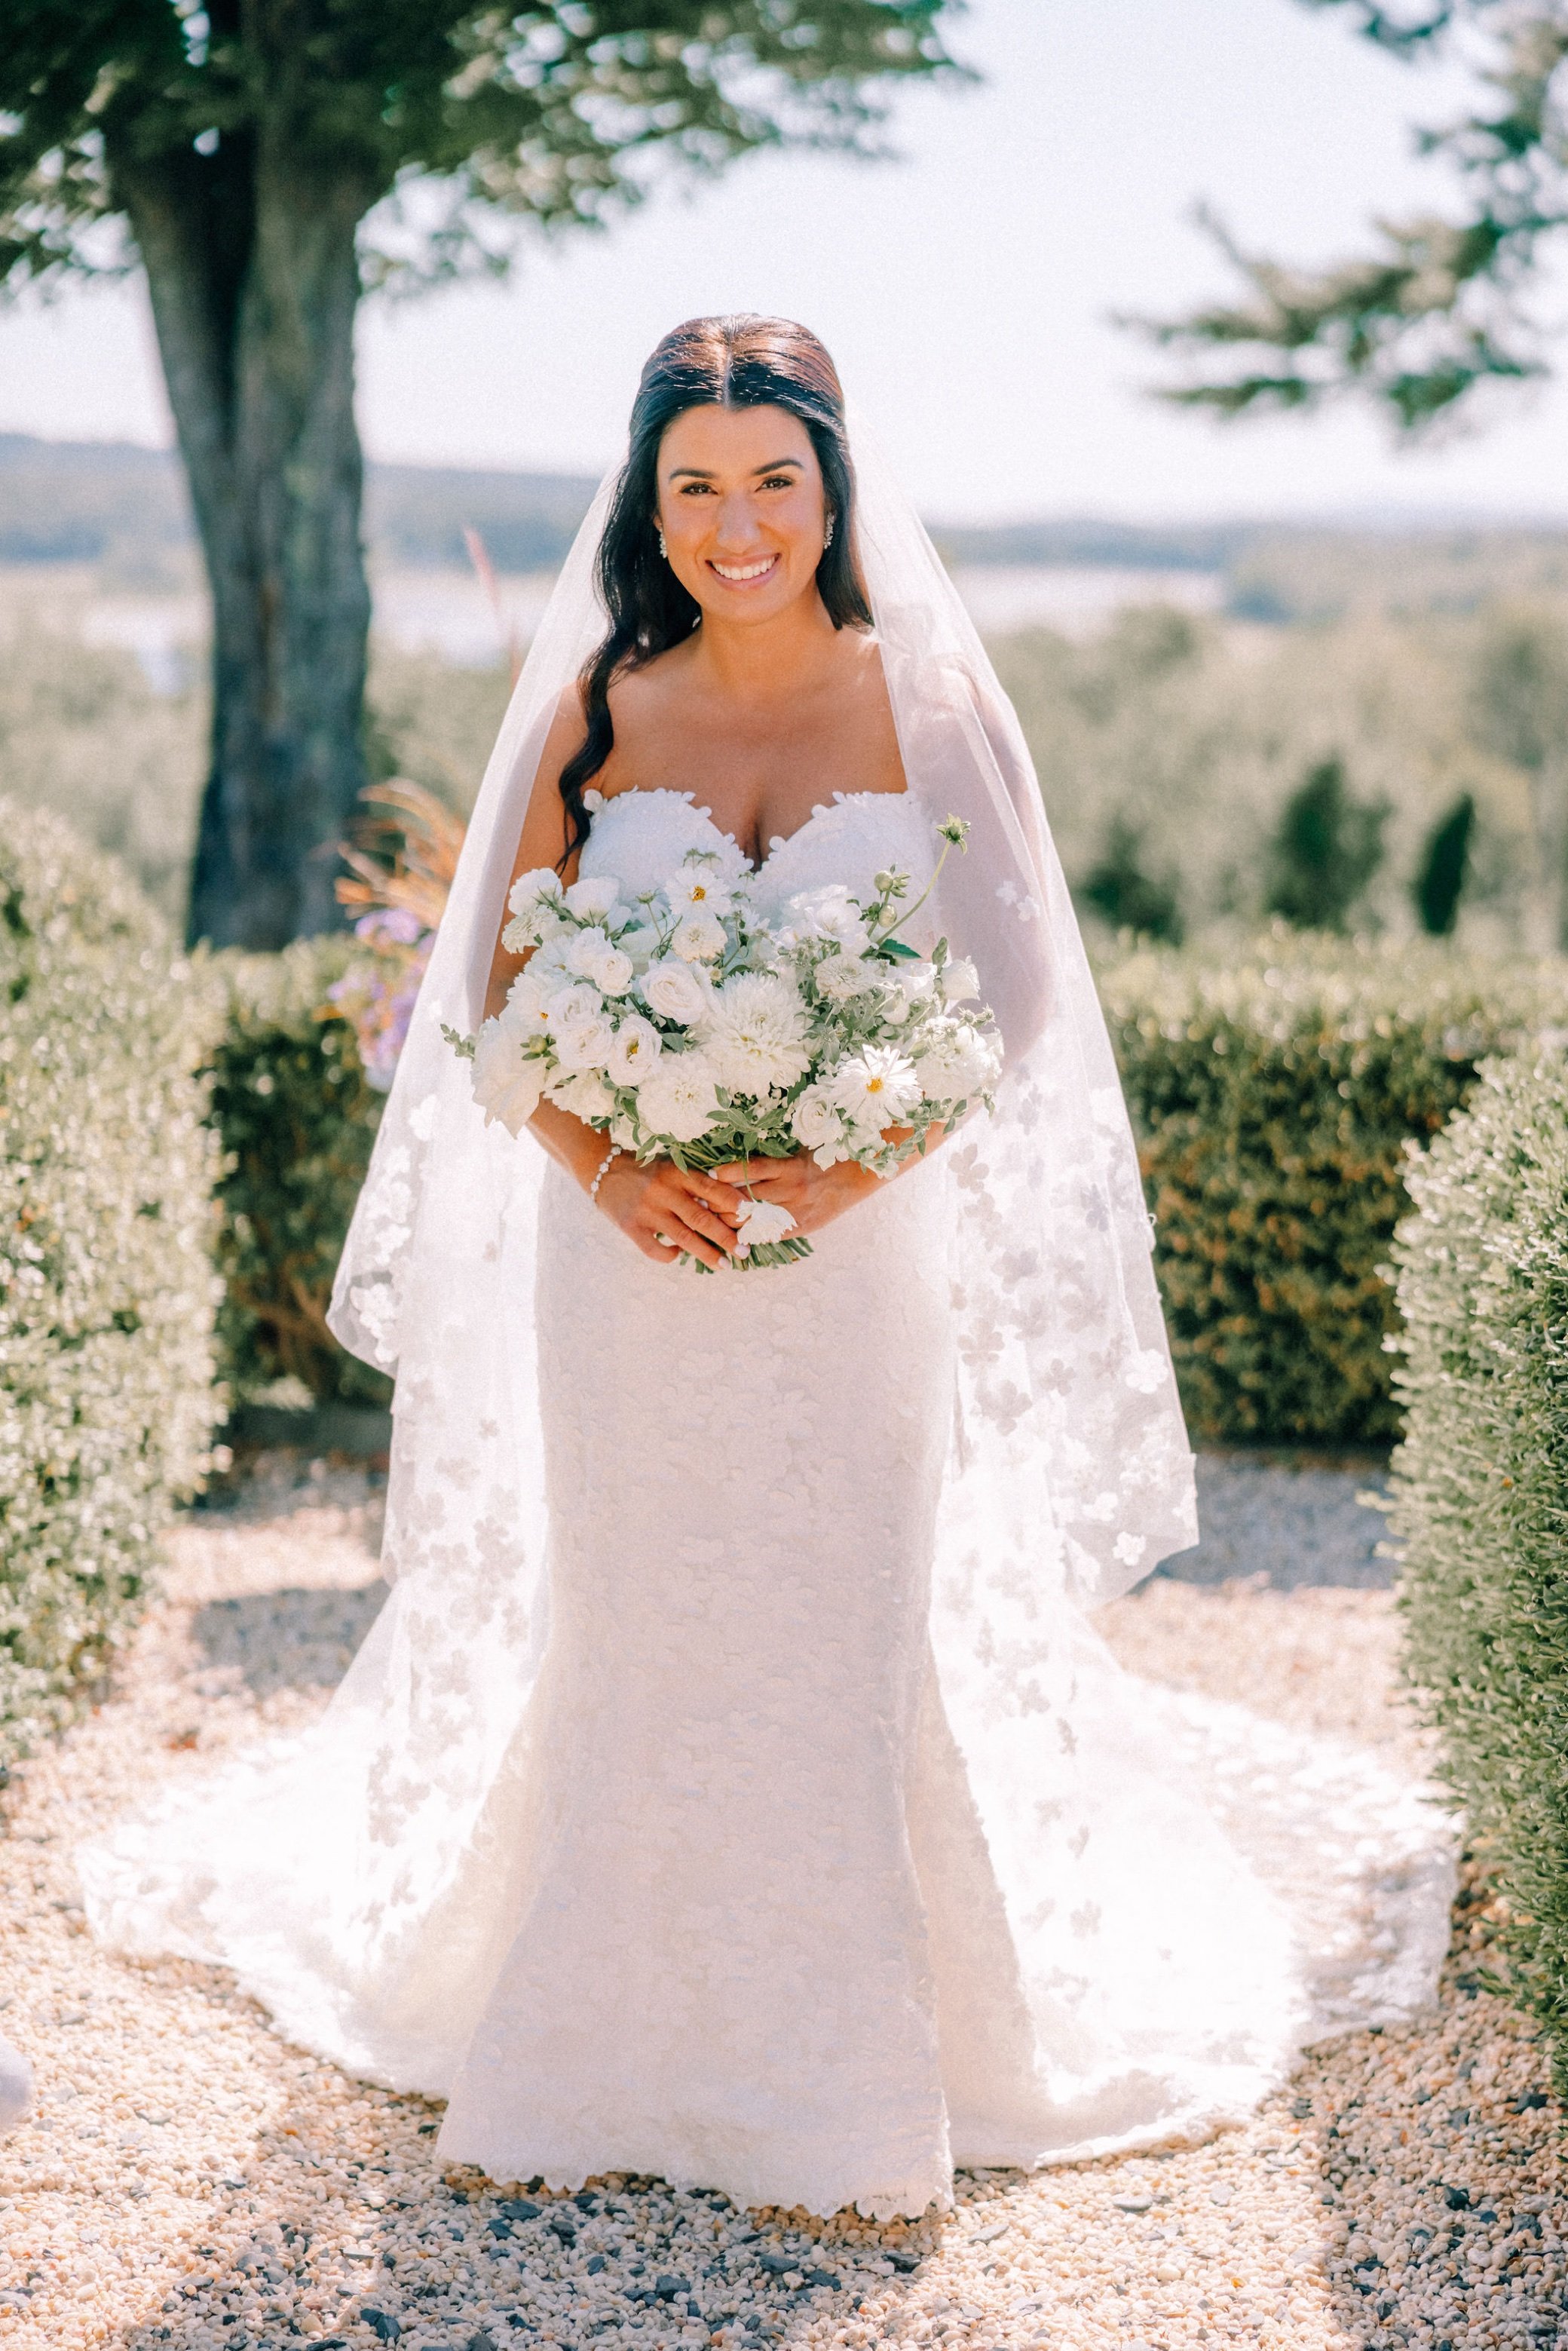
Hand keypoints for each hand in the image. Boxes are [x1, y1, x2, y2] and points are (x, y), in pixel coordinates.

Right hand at [594, 1155, 747, 1269]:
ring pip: (684, 1238)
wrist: (603, 1170)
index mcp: (678, 1173)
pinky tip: (678, 1254)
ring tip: (724, 1265)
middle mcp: (664, 1191)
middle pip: (702, 1219)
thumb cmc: (647, 1170)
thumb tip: (730, 1206)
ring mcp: (647, 1210)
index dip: (734, 1203)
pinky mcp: (631, 1227)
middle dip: (726, 1237)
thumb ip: (695, 1184)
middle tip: (743, 1251)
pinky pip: (656, 1250)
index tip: (752, 1216)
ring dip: (707, 1254)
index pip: (713, 1189)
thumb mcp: (672, 1167)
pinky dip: (671, 1255)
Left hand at [713, 1151, 881, 1238]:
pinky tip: (734, 1236)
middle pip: (748, 1199)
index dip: (727, 1173)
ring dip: (730, 1221)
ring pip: (756, 1219)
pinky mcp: (801, 1226)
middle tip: (698, 1202)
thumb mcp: (797, 1151)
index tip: (707, 1175)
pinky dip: (751, 1235)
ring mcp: (796, 1210)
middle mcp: (791, 1189)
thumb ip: (770, 1160)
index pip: (751, 1170)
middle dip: (721, 1202)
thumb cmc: (822, 1159)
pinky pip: (770, 1234)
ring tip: (708, 1221)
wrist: (854, 1178)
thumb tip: (735, 1164)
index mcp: (789, 1166)